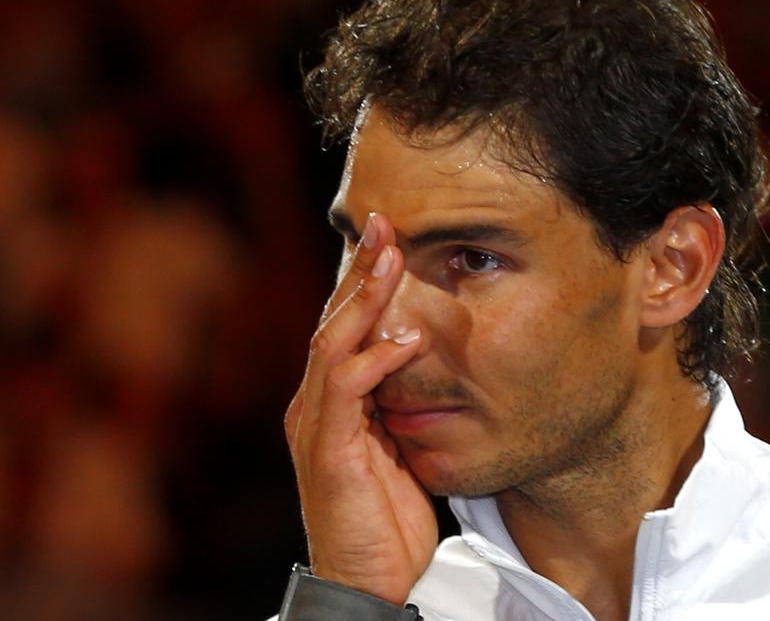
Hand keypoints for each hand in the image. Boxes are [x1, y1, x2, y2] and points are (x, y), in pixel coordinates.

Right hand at [284, 212, 437, 604]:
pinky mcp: (327, 453)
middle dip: (360, 272)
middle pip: (332, 323)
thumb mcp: (396, 447)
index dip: (364, 281)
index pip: (343, 327)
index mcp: (330, 402)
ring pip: (333, 346)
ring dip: (364, 300)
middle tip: (386, 225)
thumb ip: (398, 403)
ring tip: (394, 260)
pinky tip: (406, 340)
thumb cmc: (385, 517)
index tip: (392, 239)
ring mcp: (316, 428)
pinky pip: (346, 393)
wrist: (368, 579)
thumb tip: (419, 355)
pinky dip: (374, 361)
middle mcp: (314, 406)